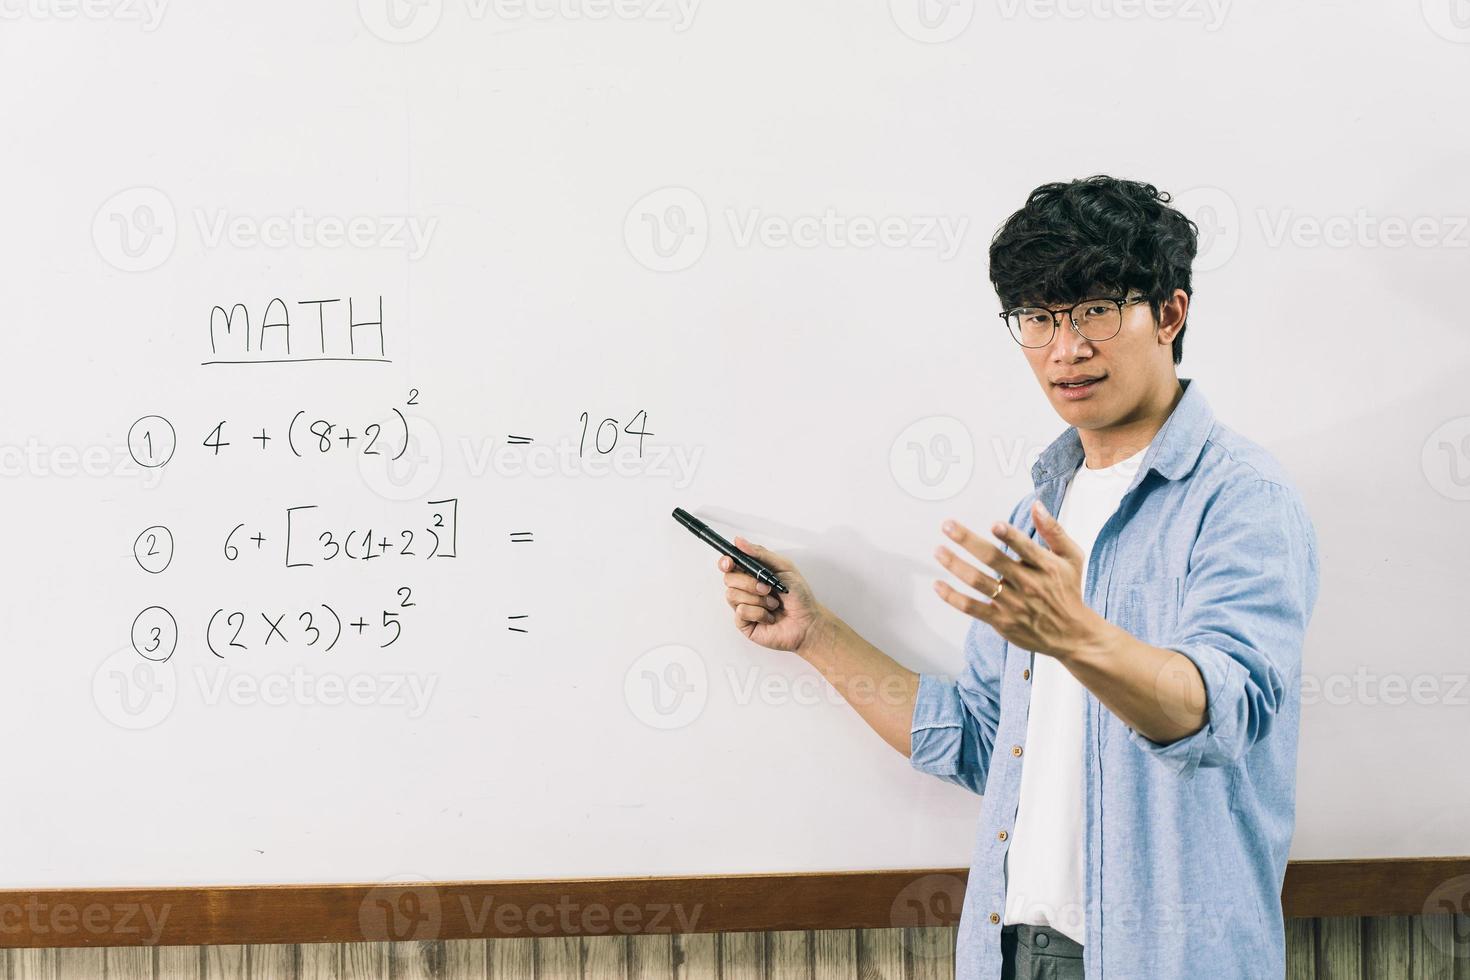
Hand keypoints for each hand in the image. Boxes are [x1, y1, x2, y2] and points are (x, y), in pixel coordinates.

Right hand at [718, 537, 825, 653]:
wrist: (807, 622)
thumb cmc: (799, 596)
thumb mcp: (784, 567)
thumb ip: (761, 554)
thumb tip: (740, 541)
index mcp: (753, 573)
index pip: (730, 564)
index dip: (726, 561)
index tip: (730, 562)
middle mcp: (745, 588)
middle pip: (728, 578)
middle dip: (749, 582)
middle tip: (767, 588)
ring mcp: (743, 605)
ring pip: (732, 595)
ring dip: (757, 599)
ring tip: (773, 604)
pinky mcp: (744, 622)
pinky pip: (741, 612)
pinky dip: (758, 612)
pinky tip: (769, 616)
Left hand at [931, 499, 1102, 660]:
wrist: (1071, 634)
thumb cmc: (1068, 590)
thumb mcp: (1071, 557)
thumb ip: (1053, 530)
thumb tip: (1037, 505)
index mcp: (1045, 566)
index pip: (1025, 548)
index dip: (1009, 536)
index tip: (994, 524)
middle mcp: (1027, 584)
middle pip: (993, 560)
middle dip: (968, 540)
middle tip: (947, 525)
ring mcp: (1012, 603)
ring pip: (978, 582)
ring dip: (955, 565)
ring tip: (938, 550)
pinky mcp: (1001, 621)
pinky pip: (972, 607)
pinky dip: (953, 597)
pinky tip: (938, 585)